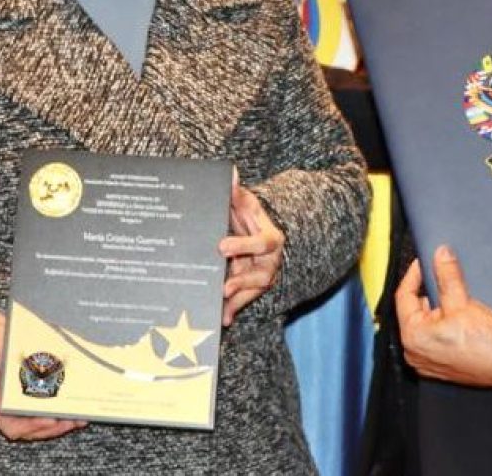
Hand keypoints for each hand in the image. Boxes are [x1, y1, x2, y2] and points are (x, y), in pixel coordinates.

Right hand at [0, 309, 86, 442]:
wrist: (1, 334)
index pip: (13, 426)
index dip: (30, 427)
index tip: (48, 421)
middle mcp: (14, 409)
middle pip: (33, 430)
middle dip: (53, 429)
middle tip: (71, 421)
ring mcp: (27, 404)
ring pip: (45, 425)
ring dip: (62, 425)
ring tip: (79, 419)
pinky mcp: (40, 397)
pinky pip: (52, 412)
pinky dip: (65, 415)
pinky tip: (80, 413)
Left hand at [219, 180, 283, 325]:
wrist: (263, 238)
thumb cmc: (251, 218)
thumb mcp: (247, 205)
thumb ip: (237, 192)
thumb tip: (230, 172)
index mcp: (271, 238)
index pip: (263, 243)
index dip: (244, 245)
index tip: (221, 247)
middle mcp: (270, 261)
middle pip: (261, 274)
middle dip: (242, 281)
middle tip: (223, 286)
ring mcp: (262, 277)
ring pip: (253, 292)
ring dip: (238, 299)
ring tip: (221, 305)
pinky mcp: (252, 289)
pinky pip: (245, 301)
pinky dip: (234, 310)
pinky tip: (224, 319)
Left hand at [393, 245, 491, 388]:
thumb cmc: (487, 345)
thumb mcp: (463, 302)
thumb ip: (447, 276)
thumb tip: (441, 255)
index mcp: (413, 337)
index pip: (404, 296)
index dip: (414, 274)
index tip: (423, 262)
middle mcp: (415, 352)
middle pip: (415, 309)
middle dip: (429, 292)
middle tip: (443, 277)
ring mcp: (427, 360)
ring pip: (427, 323)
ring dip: (439, 307)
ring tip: (456, 298)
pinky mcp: (440, 364)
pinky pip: (435, 336)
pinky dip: (444, 323)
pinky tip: (459, 315)